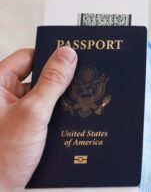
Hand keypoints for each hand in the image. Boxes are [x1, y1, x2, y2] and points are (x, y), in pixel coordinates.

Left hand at [0, 47, 76, 190]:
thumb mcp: (33, 114)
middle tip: (80, 82)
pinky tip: (71, 118)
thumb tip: (67, 55)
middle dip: (59, 81)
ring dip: (60, 100)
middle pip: (38, 76)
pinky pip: (45, 111)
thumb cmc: (2, 157)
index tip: (74, 57)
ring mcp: (14, 111)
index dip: (50, 56)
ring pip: (44, 95)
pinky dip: (58, 113)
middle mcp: (4, 96)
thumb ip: (51, 82)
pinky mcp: (24, 126)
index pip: (28, 57)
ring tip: (77, 103)